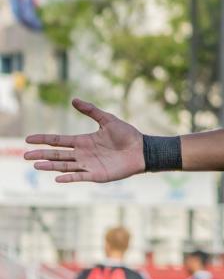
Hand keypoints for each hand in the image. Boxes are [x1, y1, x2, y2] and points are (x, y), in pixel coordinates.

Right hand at [24, 98, 144, 182]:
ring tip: (36, 165)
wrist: (142, 150)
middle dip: (41, 155)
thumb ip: (91, 111)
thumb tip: (74, 100)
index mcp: (83, 141)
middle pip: (57, 154)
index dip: (44, 140)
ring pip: (65, 166)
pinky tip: (57, 178)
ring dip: (51, 166)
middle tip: (25, 155)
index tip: (29, 139)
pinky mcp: (97, 175)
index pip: (58, 141)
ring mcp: (89, 165)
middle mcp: (83, 154)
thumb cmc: (127, 135)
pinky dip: (69, 177)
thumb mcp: (108, 120)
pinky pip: (80, 176)